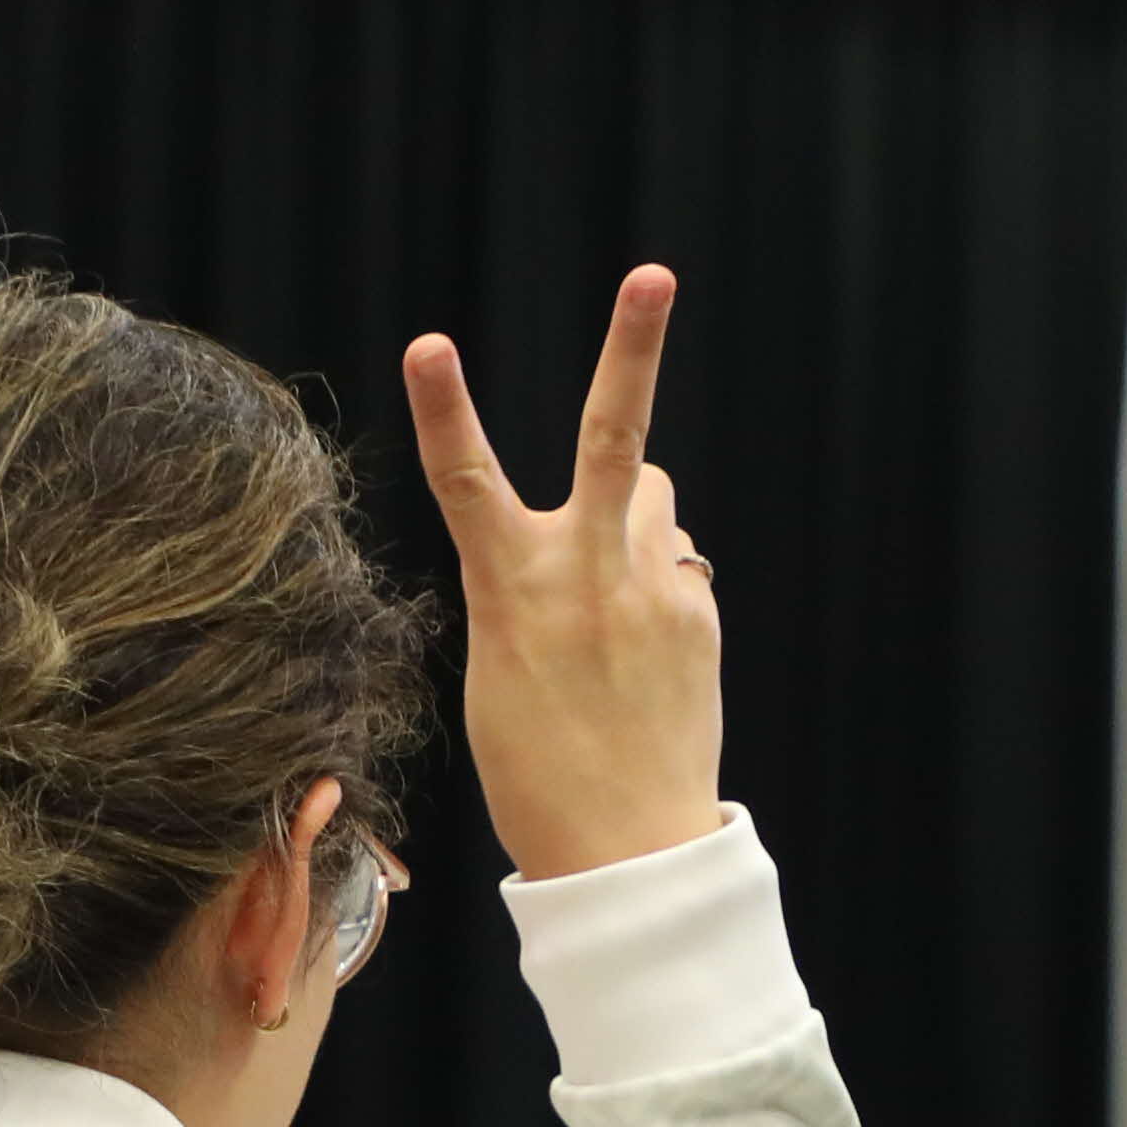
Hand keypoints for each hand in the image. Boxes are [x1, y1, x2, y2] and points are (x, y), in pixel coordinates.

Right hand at [409, 266, 721, 880]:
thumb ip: (548, 577)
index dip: (444, 409)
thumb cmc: (539, 768)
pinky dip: (657, 588)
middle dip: (630, 346)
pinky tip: (645, 659)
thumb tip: (629, 513)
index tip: (429, 343)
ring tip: (614, 602)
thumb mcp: (505, 669)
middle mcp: (586, 574)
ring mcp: (652, 588)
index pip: (465, 482)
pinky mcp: (698, 612)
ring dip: (632, 515)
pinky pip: (674, 563)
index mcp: (512, 591)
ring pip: (648, 494)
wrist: (626, 851)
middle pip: (610, 435)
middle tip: (652, 274)